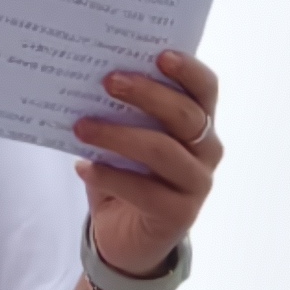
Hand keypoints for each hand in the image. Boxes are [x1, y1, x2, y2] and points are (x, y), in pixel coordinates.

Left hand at [74, 49, 220, 278]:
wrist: (126, 235)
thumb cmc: (128, 172)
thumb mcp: (128, 135)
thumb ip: (123, 109)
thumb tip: (93, 76)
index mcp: (199, 122)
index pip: (206, 89)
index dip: (188, 69)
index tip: (159, 54)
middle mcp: (207, 151)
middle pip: (185, 115)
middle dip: (146, 94)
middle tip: (107, 81)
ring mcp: (197, 184)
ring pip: (162, 150)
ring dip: (118, 135)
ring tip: (81, 126)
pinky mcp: (180, 215)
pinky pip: (144, 190)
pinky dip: (110, 175)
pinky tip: (84, 167)